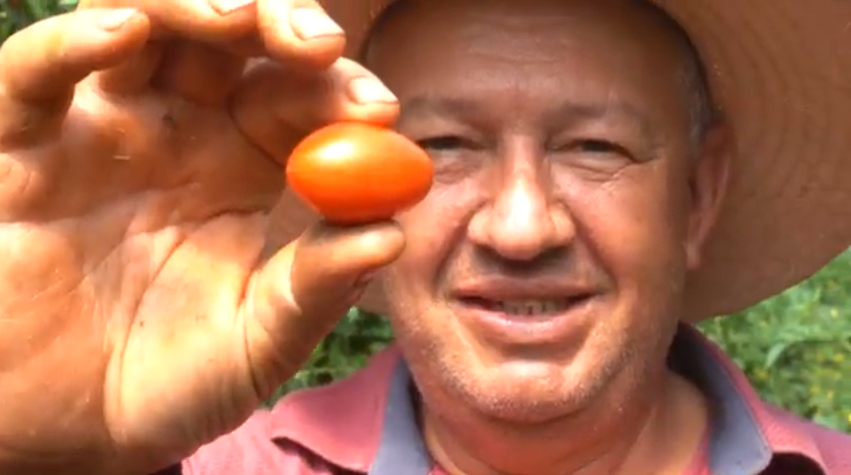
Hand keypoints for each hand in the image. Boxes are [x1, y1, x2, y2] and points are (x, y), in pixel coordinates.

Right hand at [0, 2, 403, 473]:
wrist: (76, 431)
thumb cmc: (177, 383)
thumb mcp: (260, 344)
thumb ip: (318, 289)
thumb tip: (390, 234)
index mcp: (247, 166)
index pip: (301, 97)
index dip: (340, 92)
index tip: (378, 111)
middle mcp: (179, 131)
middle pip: (231, 40)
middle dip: (279, 24)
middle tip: (321, 44)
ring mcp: (100, 131)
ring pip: (140, 25)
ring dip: (188, 6)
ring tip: (236, 18)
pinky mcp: (20, 152)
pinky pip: (35, 78)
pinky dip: (71, 44)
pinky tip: (122, 33)